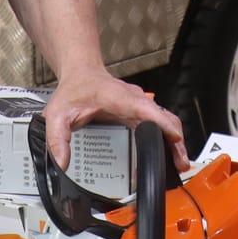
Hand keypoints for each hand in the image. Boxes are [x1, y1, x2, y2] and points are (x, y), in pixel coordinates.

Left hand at [44, 69, 188, 168]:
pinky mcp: (140, 112)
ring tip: (178, 164)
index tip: (175, 140)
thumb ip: (57, 139)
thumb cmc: (75, 89)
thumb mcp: (59, 114)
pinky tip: (165, 154)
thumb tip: (62, 162)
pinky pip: (159, 124)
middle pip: (166, 118)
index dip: (165, 126)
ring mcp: (140, 106)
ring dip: (174, 141)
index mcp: (122, 99)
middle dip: (176, 141)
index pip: (150, 111)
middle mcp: (136, 101)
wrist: (81, 73)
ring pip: (166, 121)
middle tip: (180, 164)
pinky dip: (167, 138)